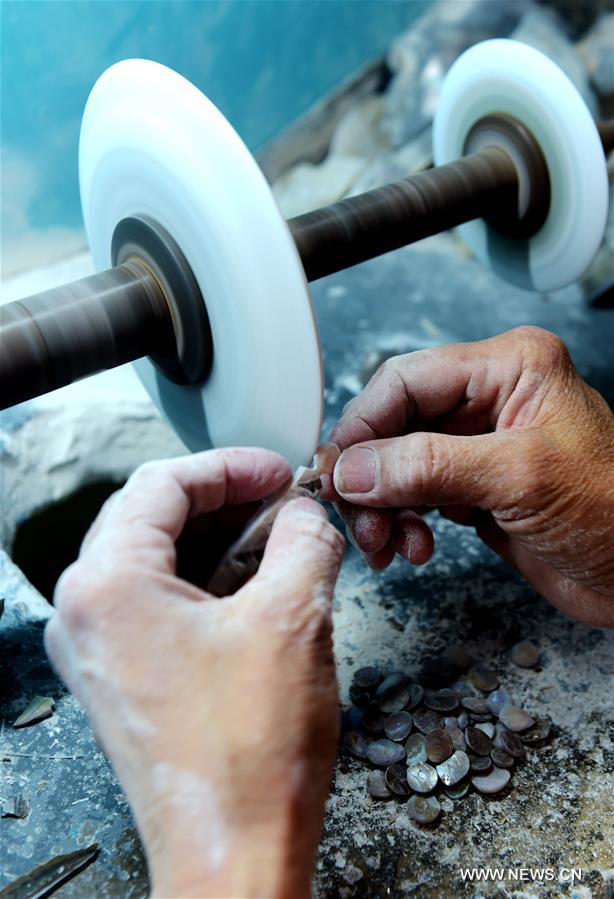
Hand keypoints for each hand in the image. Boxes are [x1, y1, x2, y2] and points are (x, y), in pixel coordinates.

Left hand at [45, 449, 343, 898]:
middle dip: (224, 500)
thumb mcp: (295, 618)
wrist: (234, 854)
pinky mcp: (121, 675)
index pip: (163, 484)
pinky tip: (254, 585)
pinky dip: (205, 580)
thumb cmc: (250, 757)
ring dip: (218, 539)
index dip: (230, 466)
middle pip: (152, 516)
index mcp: (107, 586)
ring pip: (156, 557)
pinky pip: (158, 601)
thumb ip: (305, 539)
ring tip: (277, 540)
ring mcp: (98, 648)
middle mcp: (85, 613)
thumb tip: (306, 513)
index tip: (277, 470)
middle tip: (281, 500)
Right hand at [324, 326, 613, 625]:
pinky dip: (403, 521)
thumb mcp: (519, 478)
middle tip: (359, 518)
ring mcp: (480, 444)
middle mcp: (490, 398)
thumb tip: (354, 469)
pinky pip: (414, 494)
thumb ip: (429, 467)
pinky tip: (415, 546)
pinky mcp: (474, 486)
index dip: (364, 424)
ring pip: (398, 463)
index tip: (337, 470)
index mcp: (509, 368)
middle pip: (395, 424)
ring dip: (383, 506)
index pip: (407, 380)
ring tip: (390, 544)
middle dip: (371, 476)